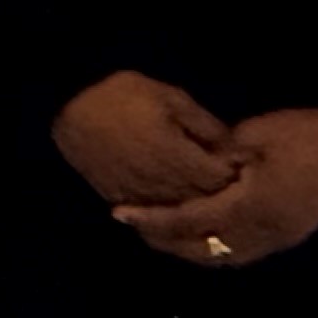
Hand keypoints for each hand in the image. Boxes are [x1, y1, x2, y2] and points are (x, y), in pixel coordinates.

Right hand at [52, 72, 237, 206]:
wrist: (70, 108)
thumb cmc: (123, 95)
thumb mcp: (170, 98)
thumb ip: (205, 125)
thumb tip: (233, 145)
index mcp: (178, 159)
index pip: (222, 178)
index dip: (238, 172)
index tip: (247, 162)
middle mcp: (163, 186)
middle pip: (204, 202)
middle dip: (222, 194)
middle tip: (236, 184)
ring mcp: (142, 199)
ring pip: (179, 217)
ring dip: (197, 211)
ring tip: (211, 200)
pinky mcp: (122, 202)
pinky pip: (152, 222)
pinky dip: (170, 220)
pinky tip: (179, 212)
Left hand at [113, 108, 317, 268]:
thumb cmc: (307, 135)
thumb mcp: (254, 135)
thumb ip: (217, 155)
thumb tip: (191, 166)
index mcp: (249, 207)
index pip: (188, 220)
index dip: (151, 219)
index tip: (120, 213)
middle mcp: (260, 234)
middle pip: (200, 250)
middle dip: (163, 241)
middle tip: (134, 226)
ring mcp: (276, 240)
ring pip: (220, 258)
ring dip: (187, 249)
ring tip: (160, 232)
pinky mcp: (287, 237)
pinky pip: (240, 253)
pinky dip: (213, 248)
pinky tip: (200, 234)